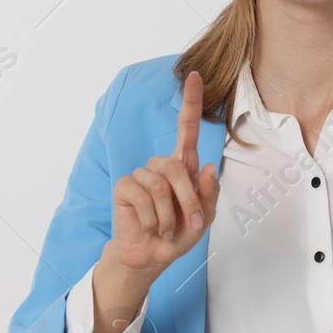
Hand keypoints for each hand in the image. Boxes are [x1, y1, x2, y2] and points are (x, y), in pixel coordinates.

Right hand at [108, 70, 219, 273]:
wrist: (150, 256)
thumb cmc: (177, 234)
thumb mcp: (202, 219)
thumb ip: (207, 195)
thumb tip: (208, 166)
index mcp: (183, 167)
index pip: (187, 129)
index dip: (191, 102)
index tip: (194, 76)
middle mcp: (161, 166)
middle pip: (176, 167)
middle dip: (188, 199)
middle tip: (190, 224)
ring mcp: (141, 174)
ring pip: (160, 184)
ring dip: (168, 214)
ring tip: (166, 229)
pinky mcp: (124, 187)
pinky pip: (141, 195)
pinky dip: (151, 217)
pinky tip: (149, 225)